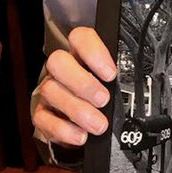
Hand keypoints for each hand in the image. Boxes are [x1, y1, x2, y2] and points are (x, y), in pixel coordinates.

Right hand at [32, 27, 116, 146]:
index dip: (94, 52)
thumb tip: (130, 83)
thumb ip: (117, 78)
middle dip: (83, 83)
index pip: (80, 37)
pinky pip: (43, 119)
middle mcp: (61, 69)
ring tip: (98, 124)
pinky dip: (64, 130)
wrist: (86, 124)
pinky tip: (80, 135)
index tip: (111, 74)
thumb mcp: (112, 82)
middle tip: (103, 100)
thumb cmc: (103, 95)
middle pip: (58, 61)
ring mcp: (49, 90)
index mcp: (80, 54)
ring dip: (77, 110)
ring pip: (51, 90)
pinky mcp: (41, 114)